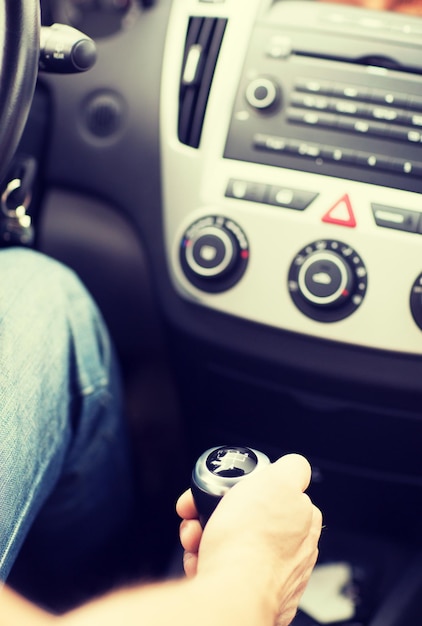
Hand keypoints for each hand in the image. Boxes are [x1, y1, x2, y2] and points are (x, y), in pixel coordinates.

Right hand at [176, 453, 321, 625]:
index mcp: (304, 520)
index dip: (245, 488)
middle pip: (247, 517)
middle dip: (218, 512)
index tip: (226, 489)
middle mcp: (293, 551)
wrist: (231, 593)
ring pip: (229, 541)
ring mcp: (271, 574)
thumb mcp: (277, 480)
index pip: (275, 494)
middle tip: (201, 514)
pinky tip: (200, 560)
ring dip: (205, 535)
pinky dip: (205, 561)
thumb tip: (295, 466)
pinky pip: (221, 568)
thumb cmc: (251, 540)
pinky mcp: (250, 593)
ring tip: (195, 539)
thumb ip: (292, 467)